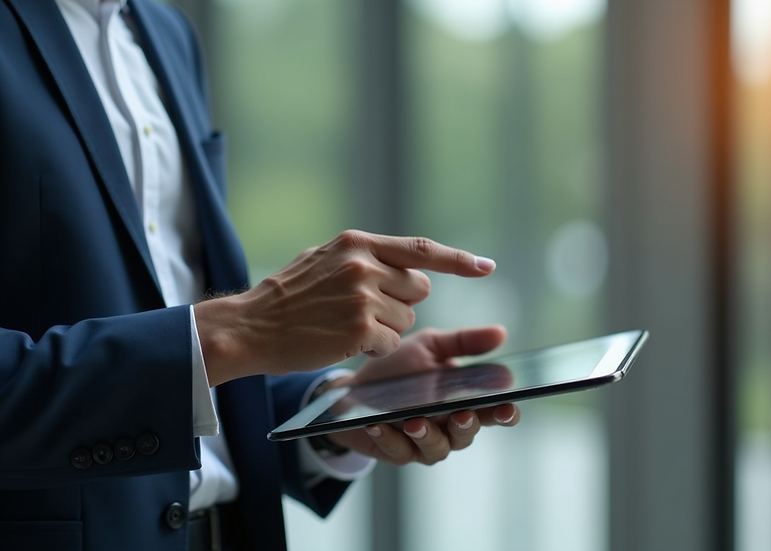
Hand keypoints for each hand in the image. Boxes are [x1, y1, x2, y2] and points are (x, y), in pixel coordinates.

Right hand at [195, 230, 495, 385]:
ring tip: (345, 325)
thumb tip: (403, 262)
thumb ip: (363, 256)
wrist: (250, 327)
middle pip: (419, 289)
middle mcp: (364, 265)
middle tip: (365, 309)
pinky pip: (391, 343)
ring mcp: (364, 297)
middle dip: (402, 302)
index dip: (458, 260)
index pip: (421, 249)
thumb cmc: (287, 297)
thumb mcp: (323, 258)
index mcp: (358, 243)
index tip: (487, 267)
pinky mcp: (361, 330)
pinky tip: (344, 342)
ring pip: (406, 318)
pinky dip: (375, 348)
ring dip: (385, 328)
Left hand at [326, 326, 521, 465]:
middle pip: (467, 434)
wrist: (354, 387)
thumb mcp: (431, 346)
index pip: (493, 412)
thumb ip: (465, 342)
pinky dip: (390, 439)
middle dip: (466, 426)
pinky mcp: (397, 452)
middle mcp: (449, 426)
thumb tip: (502, 333)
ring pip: (437, 448)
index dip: (504, 413)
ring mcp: (424, 443)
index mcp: (463, 400)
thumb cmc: (399, 368)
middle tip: (461, 414)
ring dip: (427, 436)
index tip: (508, 407)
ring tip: (415, 421)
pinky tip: (379, 424)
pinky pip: (398, 451)